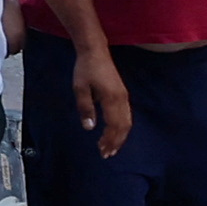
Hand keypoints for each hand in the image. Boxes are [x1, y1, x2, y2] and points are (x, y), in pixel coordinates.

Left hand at [68, 42, 133, 157]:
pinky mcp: (123, 94)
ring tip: (112, 148)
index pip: (113, 125)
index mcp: (111, 98)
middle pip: (123, 126)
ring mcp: (124, 96)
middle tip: (107, 154)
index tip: (102, 151)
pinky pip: (127, 115)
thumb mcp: (80, 88)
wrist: (95, 51)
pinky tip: (116, 133)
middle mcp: (121, 99)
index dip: (108, 140)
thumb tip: (89, 128)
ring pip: (127, 122)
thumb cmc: (85, 69)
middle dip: (116, 142)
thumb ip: (85, 108)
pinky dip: (123, 127)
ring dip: (120, 136)